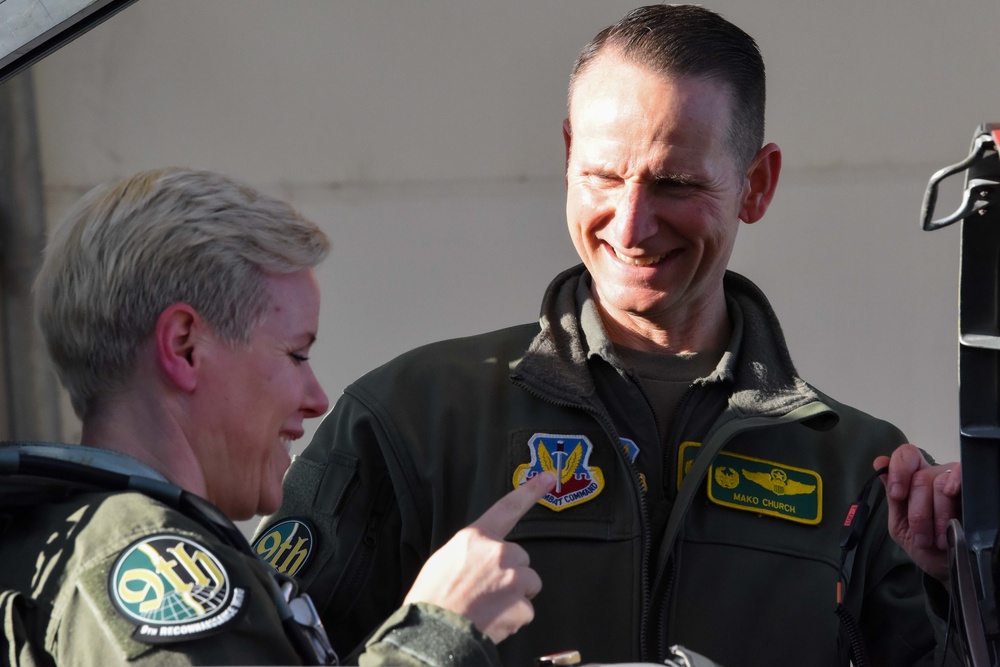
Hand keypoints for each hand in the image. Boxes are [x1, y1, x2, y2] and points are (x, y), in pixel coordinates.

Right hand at [403, 472, 555, 643]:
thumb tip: (482, 559)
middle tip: (486, 591)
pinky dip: (514, 618)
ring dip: (516, 596)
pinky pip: (526, 611)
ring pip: (529, 583)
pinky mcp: (521, 605)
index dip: (530, 491)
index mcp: (476, 538)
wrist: (433, 634)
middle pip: (521, 558)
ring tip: (489, 607)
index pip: (507, 508)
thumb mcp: (443, 560)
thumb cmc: (432, 598)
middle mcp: (498, 553)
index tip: (549, 477)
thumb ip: (471, 552)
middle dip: (512, 574)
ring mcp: (512, 579)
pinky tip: (493, 621)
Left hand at [874, 444, 960, 581]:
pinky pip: (961, 475)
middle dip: (918, 512)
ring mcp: (955, 481)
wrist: (950, 570)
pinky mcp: (972, 489)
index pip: (906, 456)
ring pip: (939, 483)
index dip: (899, 470)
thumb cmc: (925, 546)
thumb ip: (892, 497)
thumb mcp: (901, 525)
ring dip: (937, 517)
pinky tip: (953, 507)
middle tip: (922, 537)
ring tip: (940, 540)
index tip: (898, 495)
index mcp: (913, 480)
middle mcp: (935, 475)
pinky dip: (955, 487)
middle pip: (920, 477)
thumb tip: (880, 462)